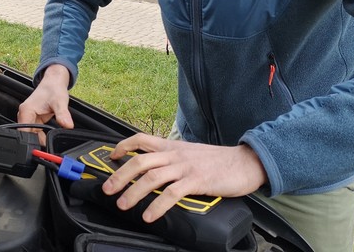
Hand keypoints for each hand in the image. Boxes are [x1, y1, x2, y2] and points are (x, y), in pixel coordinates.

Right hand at [17, 64, 73, 135]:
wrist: (54, 82)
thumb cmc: (54, 89)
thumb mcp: (60, 102)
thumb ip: (63, 115)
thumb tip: (68, 125)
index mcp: (26, 110)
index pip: (23, 132)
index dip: (31, 141)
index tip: (42, 144)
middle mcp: (24, 114)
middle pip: (26, 135)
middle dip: (37, 140)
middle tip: (49, 140)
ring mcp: (28, 117)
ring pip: (31, 135)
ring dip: (40, 137)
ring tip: (50, 133)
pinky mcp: (33, 119)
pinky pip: (35, 132)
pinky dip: (42, 134)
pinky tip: (49, 131)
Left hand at [101, 133, 266, 222]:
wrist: (245, 163)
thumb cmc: (218, 161)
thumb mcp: (190, 154)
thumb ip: (172, 159)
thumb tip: (154, 169)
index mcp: (172, 146)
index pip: (141, 139)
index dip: (124, 146)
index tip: (112, 157)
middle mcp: (175, 154)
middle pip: (140, 160)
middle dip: (120, 175)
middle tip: (108, 189)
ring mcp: (185, 167)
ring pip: (152, 176)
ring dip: (134, 192)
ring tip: (123, 205)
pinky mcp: (197, 181)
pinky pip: (172, 193)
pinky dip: (158, 205)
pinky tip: (149, 215)